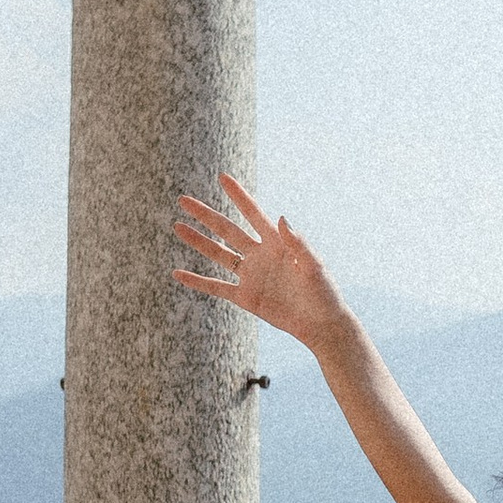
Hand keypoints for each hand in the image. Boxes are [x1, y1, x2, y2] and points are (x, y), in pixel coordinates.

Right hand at [173, 176, 346, 351]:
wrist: (321, 324)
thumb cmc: (324, 293)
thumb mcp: (314, 266)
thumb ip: (298, 243)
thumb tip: (282, 217)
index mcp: (277, 243)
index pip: (253, 214)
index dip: (239, 196)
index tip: (223, 177)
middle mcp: (260, 255)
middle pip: (227, 230)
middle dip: (205, 215)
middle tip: (183, 200)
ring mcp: (251, 275)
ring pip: (218, 254)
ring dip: (198, 241)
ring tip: (178, 226)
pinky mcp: (245, 297)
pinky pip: (216, 287)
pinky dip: (197, 281)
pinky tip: (178, 273)